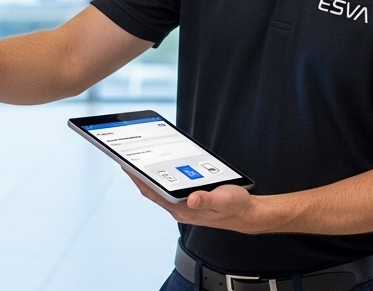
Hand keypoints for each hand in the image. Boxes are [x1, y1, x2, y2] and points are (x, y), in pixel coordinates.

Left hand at [124, 171, 269, 233]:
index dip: (138, 179)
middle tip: (126, 159)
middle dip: (138, 176)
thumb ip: (207, 200)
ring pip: (160, 189)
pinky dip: (163, 177)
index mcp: (182, 210)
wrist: (246, 214)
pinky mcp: (189, 200)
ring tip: (139, 161)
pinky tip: (163, 168)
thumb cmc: (235, 207)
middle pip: (152, 190)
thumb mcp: (223, 200)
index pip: (153, 192)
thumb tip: (192, 199)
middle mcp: (179, 209)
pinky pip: (170, 188)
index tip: (126, 166)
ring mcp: (183, 205)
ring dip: (149, 177)